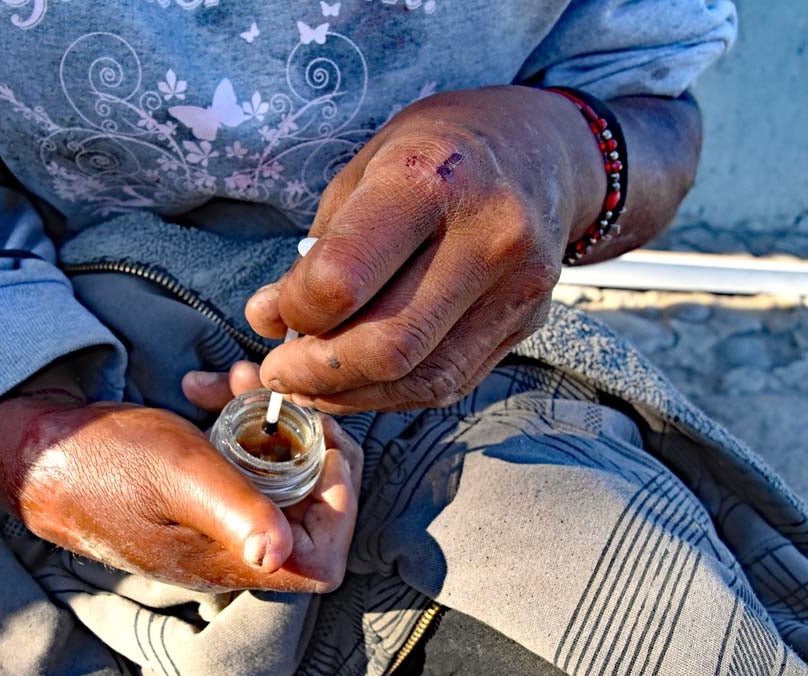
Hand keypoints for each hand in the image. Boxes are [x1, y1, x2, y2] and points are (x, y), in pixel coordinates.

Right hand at [0, 366, 360, 592]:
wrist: (40, 455)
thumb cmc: (106, 463)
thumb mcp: (179, 473)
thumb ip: (235, 510)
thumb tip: (283, 553)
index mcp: (232, 559)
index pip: (324, 561)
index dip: (340, 506)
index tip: (323, 447)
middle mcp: (230, 551)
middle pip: (309, 511)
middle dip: (305, 442)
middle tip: (281, 398)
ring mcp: (215, 523)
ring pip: (276, 476)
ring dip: (268, 421)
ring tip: (236, 380)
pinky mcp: (198, 496)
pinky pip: (240, 462)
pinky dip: (236, 421)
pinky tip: (207, 390)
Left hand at [246, 86, 605, 412]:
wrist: (539, 149)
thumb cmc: (434, 154)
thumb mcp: (362, 171)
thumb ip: (317, 251)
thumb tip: (268, 319)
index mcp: (427, 179)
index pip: (342, 280)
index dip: (294, 312)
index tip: (273, 316)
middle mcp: (485, 233)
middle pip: (386, 345)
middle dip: (316, 372)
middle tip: (279, 371)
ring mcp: (517, 284)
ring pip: (419, 376)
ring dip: (350, 393)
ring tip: (310, 383)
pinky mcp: (528, 321)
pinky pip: (448, 382)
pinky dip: (392, 394)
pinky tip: (358, 383)